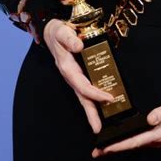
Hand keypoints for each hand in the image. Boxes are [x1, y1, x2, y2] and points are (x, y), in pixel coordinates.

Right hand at [43, 19, 114, 133]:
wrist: (52, 31)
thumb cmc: (58, 32)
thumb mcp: (62, 32)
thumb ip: (69, 38)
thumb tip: (79, 47)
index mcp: (67, 68)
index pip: (82, 84)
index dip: (95, 93)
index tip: (108, 98)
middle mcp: (70, 75)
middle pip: (82, 97)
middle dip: (90, 113)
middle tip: (98, 129)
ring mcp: (73, 76)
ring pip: (83, 95)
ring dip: (91, 109)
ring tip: (98, 125)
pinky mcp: (77, 74)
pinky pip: (85, 88)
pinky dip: (93, 98)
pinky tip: (101, 103)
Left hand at [92, 88, 160, 157]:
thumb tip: (150, 119)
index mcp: (160, 133)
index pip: (135, 141)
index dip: (120, 145)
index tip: (107, 148)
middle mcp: (157, 138)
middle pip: (132, 146)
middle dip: (115, 149)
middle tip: (97, 152)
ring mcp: (157, 137)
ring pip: (135, 144)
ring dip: (120, 146)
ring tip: (104, 147)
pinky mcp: (156, 134)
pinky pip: (139, 140)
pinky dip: (128, 141)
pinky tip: (121, 138)